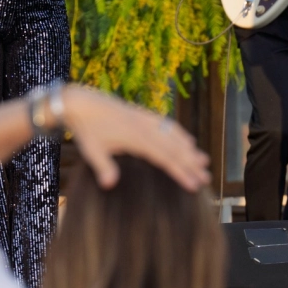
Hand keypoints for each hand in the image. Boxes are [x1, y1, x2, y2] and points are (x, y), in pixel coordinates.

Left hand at [60, 85, 210, 191]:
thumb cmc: (86, 129)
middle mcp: (145, 127)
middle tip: (207, 177)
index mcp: (136, 138)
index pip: (165, 158)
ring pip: (174, 134)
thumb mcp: (92, 150)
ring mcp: (145, 119)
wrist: (81, 102)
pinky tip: (186, 139)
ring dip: (189, 148)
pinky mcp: (142, 114)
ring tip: (203, 160)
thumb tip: (109, 185)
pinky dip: (179, 133)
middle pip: (175, 148)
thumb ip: (103, 167)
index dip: (181, 172)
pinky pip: (166, 124)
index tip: (194, 185)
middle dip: (192, 164)